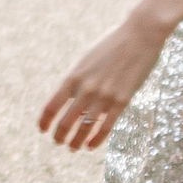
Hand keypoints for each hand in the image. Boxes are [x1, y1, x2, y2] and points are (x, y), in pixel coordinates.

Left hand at [40, 3, 168, 150]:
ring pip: (84, 128)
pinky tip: (90, 146)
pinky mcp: (122, 101)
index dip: (45, 121)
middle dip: (59, 135)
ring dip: (75, 141)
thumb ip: (76, 80)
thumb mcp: (86, 60)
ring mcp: (104, 96)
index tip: (42, 129)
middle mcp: (86, 88)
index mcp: (74, 76)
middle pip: (65, 122)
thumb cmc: (112, 45)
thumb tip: (67, 98)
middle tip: (58, 142)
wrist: (140, 35)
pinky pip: (105, 127)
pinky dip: (95, 140)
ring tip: (73, 147)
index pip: (52, 106)